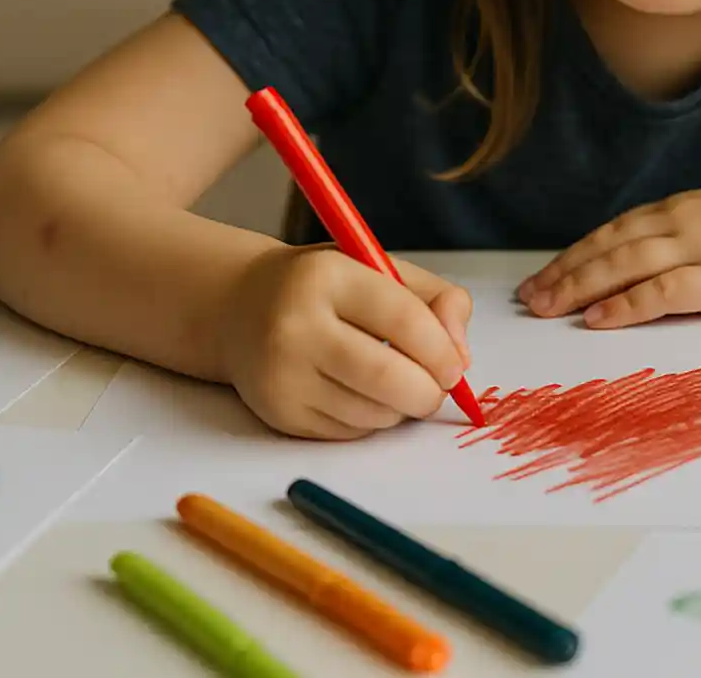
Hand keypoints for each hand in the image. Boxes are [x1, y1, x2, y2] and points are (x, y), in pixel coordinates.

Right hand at [219, 246, 472, 439]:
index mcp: (327, 276)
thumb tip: (461, 357)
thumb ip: (434, 300)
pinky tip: (363, 395)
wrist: (239, 308)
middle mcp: (296, 325)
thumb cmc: (324, 288)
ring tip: (398, 386)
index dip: (441, 350)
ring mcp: (283, 374)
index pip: (403, 319)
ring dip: (402, 408)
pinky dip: (372, 420)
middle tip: (439, 389)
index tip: (456, 365)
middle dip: (429, 392)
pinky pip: (349, 432)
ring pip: (372, 412)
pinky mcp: (279, 413)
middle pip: (387, 377)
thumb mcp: (377, 269)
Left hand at [514, 185, 700, 327]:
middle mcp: (683, 221)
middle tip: (529, 297)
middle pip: (608, 246)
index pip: (615, 230)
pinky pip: (660, 291)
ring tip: (548, 308)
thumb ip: (694, 238)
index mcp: (684, 208)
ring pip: (623, 264)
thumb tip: (660, 263)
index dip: (576, 254)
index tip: (546, 274)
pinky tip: (597, 320)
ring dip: (579, 287)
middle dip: (563, 272)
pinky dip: (624, 306)